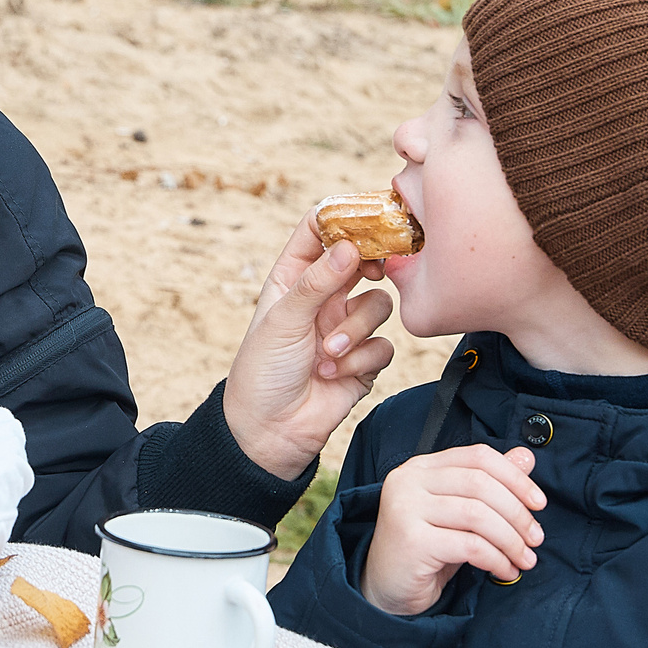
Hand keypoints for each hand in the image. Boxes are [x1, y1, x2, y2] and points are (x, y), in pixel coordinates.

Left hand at [221, 216, 396, 478]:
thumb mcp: (283, 320)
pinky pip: (384, 344)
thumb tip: (349, 245)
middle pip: (360, 260)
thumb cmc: (263, 371)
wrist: (271, 431)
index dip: (342, 219)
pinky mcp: (365, 358)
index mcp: (294, 278)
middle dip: (369, 265)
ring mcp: (346, 326)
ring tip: (328, 354)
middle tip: (372, 269)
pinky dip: (362, 358)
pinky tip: (335, 375)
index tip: (365, 216)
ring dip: (355, 330)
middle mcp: (323, 297)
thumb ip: (317, 282)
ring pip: (378, 304)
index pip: (319, 232)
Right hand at [359, 444, 545, 614]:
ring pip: (478, 515)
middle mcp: (408, 480)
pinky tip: (505, 571)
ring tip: (524, 558)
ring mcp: (405, 508)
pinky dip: (496, 559)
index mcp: (421, 467)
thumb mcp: (460, 513)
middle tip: (536, 539)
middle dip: (518, 513)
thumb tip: (526, 457)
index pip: (478, 457)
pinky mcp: (410, 540)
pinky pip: (470, 545)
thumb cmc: (426, 550)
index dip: (515, 477)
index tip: (538, 503)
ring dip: (511, 539)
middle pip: (481, 484)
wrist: (386, 590)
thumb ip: (490, 484)